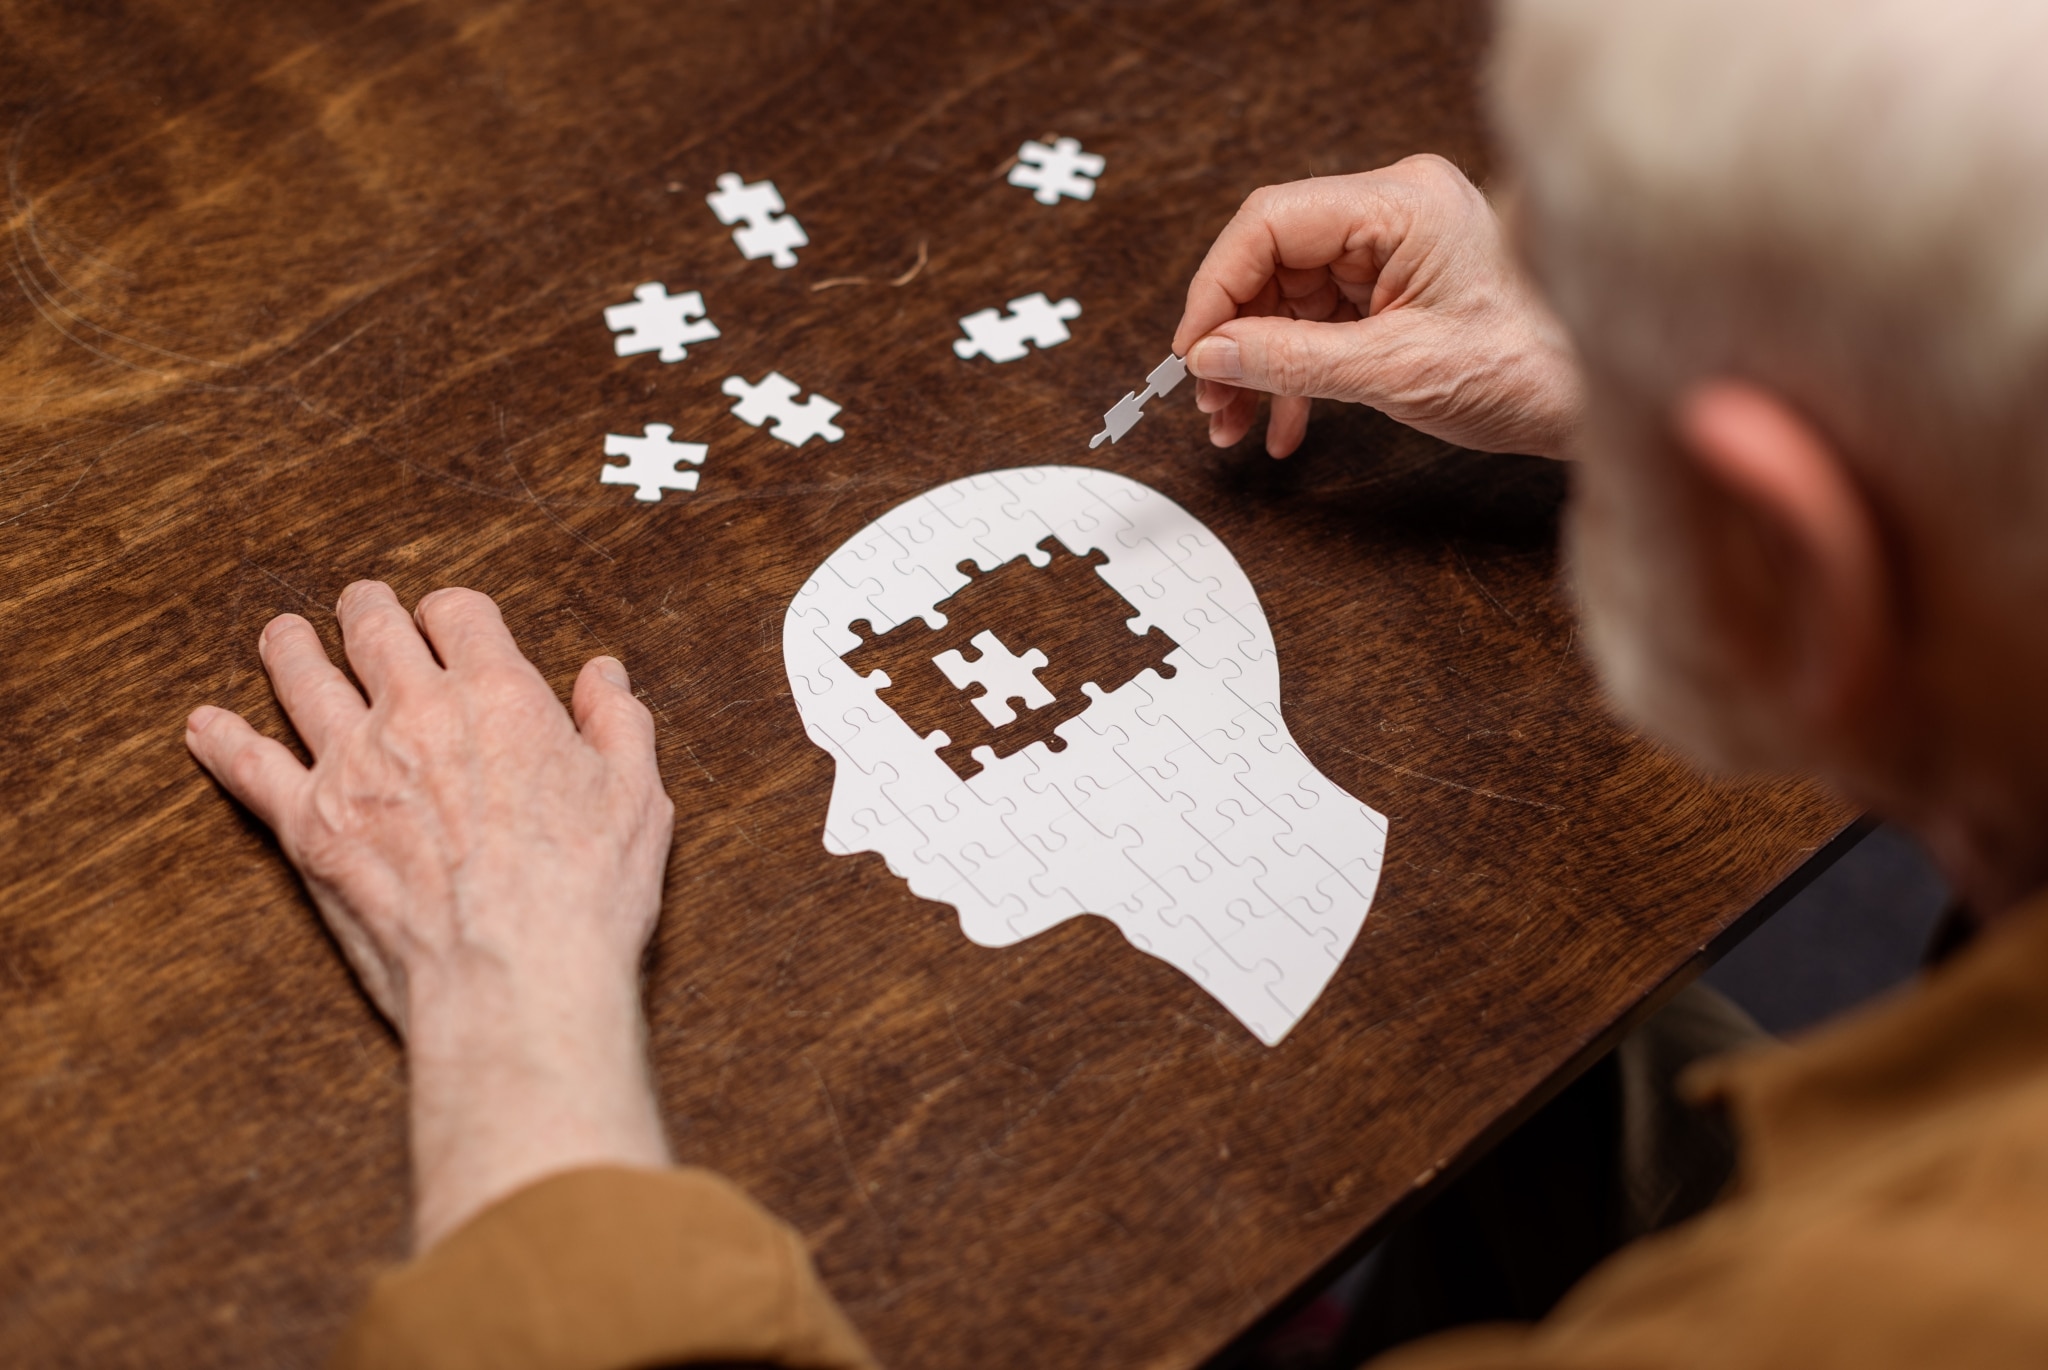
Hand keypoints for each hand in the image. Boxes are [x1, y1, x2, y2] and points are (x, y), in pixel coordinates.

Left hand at [184, 581, 676, 1249]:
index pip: (458, 613)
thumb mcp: (637, 796)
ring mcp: (353, 766)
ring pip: (303, 679)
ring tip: (283, 636)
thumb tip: (603, 675)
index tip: (449, 620)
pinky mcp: (311, 826)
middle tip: (359, 603)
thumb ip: (618, 722)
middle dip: (366, 609)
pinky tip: (206, 727)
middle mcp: (417, 714)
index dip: (452, 611)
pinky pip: (250, 767)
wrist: (514, 978)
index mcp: (500, 695)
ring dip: (291, 648)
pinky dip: (223, 741)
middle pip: (372, 630)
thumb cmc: (585, 894)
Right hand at [1172, 154, 1583, 458]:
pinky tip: (1282, 424)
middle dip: (1235, 337)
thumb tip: (1211, 356)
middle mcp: (1396, 212)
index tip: (1192, 352)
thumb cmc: (1530, 370)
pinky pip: (1322, 321)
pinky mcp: (1399, 286)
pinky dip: (1296, 373)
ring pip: (1290, 298)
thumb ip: (1290, 360)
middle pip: (1274, 261)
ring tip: (1236, 423)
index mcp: (1402, 204)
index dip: (1217, 289)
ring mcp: (1397, 249)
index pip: (1271, 223)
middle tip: (1211, 400)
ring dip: (1257, 365)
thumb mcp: (1394, 371)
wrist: (1594, 399)